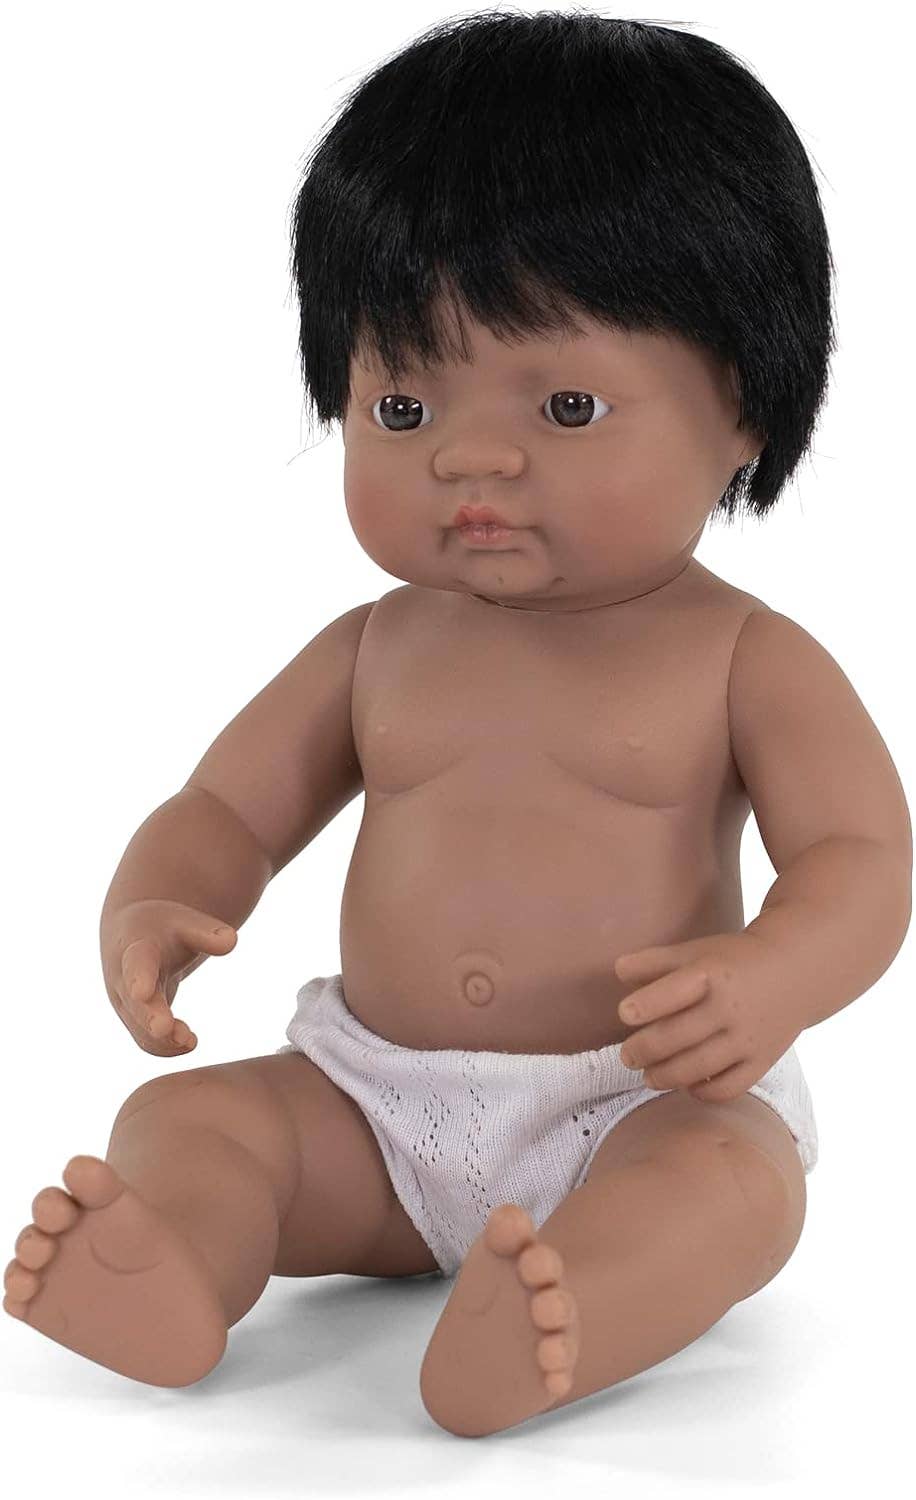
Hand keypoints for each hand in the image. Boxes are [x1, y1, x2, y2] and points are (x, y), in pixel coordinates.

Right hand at [101, 899, 236, 1056]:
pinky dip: (167, 1046)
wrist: (133, 938)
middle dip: (148, 1016)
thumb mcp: (185, 923)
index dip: (139, 978)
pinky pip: (148, 1041)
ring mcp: (127, 1004)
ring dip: (163, 1040)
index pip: (137, 964)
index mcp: (136, 949)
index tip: (143, 991)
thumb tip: (231, 941)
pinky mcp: (136, 1020)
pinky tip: (190, 1043)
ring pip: (140, 1029)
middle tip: (164, 1029)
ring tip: (190, 1041)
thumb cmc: (166, 929)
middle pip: (135, 1002)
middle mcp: (124, 980)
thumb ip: (207, 933)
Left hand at [614, 930, 801, 1102]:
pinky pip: (728, 1088)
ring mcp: (748, 1038)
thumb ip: (654, 961)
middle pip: (677, 1037)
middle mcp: (730, 1007)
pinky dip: (703, 1093)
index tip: (625, 1014)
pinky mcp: (762, 1061)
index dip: (644, 1005)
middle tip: (627, 1056)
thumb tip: (617, 971)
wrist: (795, 972)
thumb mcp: (695, 951)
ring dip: (665, 1077)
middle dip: (643, 1051)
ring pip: (698, 1068)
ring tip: (648, 1076)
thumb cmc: (731, 962)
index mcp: (711, 974)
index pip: (672, 992)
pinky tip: (687, 1085)